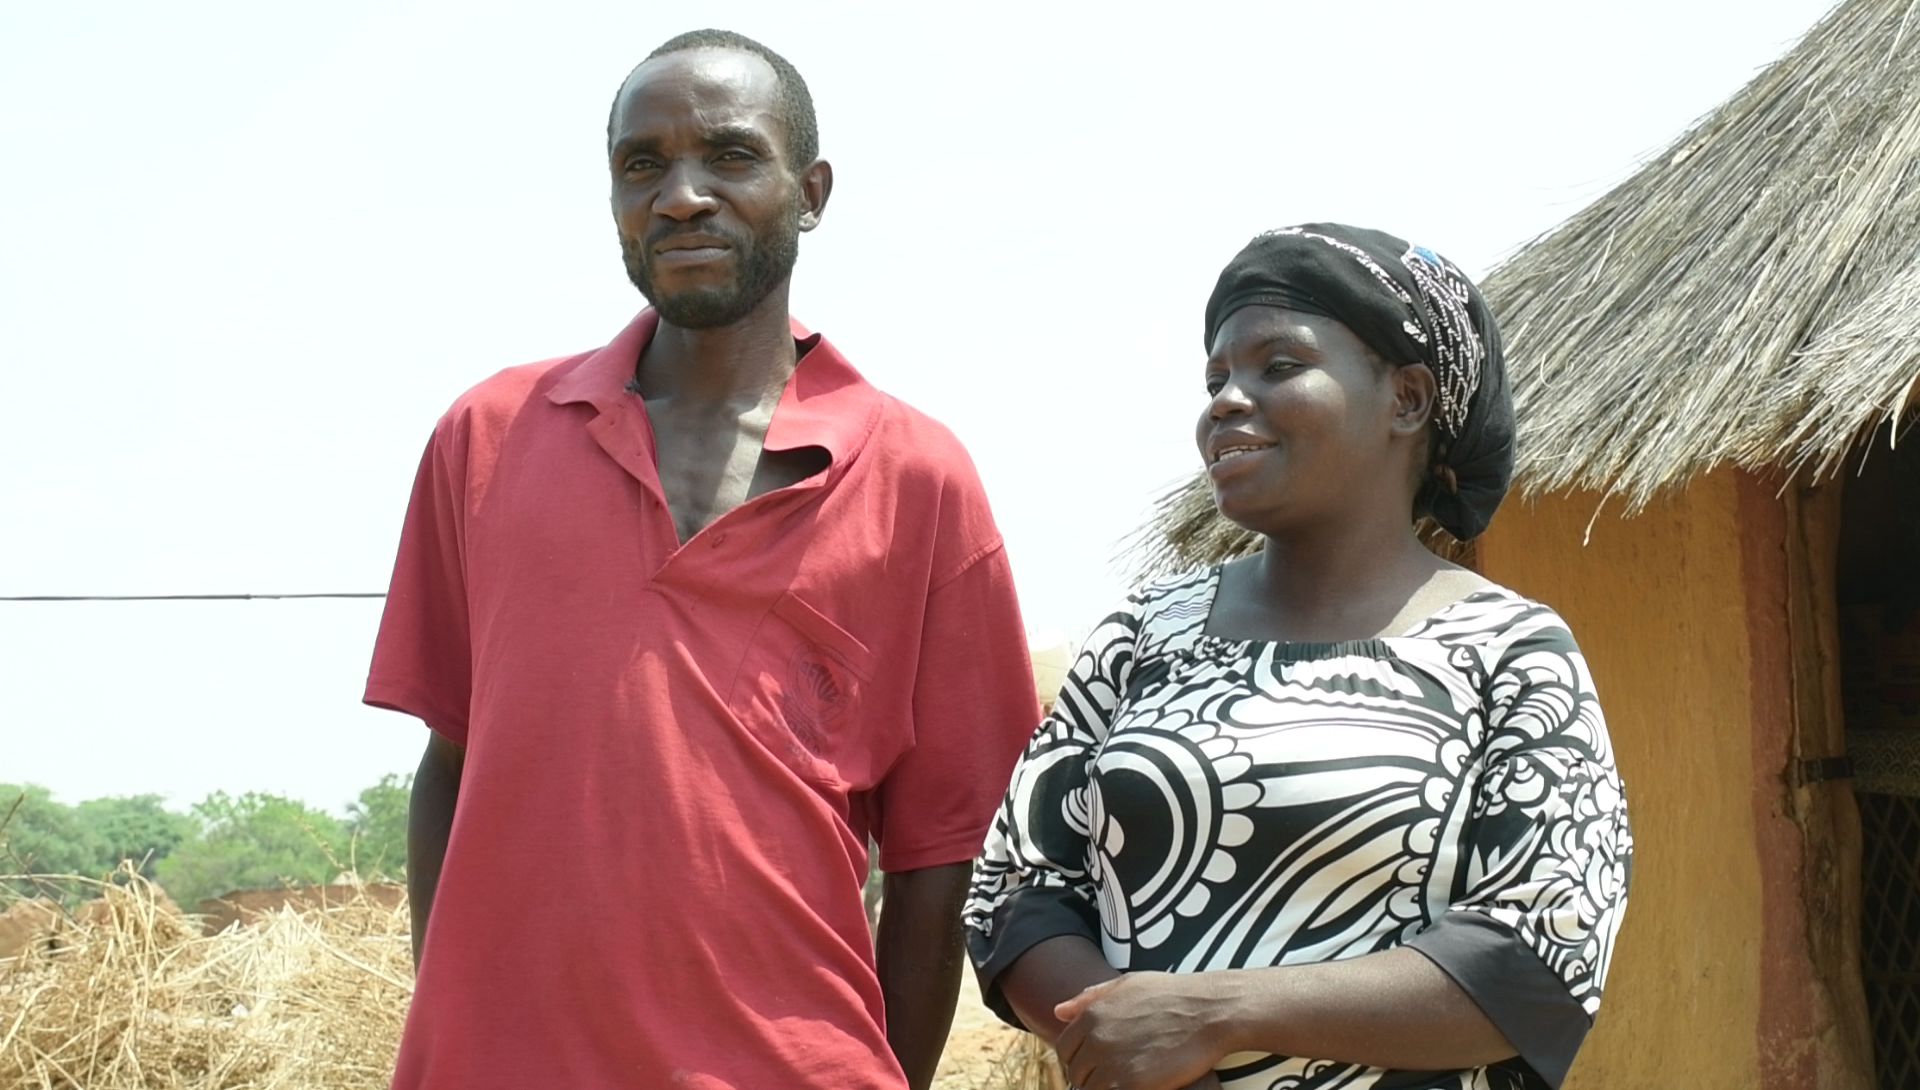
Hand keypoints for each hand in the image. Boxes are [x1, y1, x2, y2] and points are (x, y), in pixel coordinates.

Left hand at [1052, 973, 1226, 1089]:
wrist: (1208, 1012)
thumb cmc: (1172, 995)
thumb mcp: (1128, 985)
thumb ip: (1089, 998)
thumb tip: (1058, 1011)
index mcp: (1092, 1015)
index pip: (1065, 1048)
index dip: (1078, 1056)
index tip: (1096, 1061)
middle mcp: (1096, 1039)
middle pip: (1076, 1072)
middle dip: (1091, 1075)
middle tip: (1116, 1073)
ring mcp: (1113, 1063)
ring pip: (1090, 1089)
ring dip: (1104, 1087)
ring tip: (1126, 1080)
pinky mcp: (1132, 1084)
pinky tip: (1137, 1084)